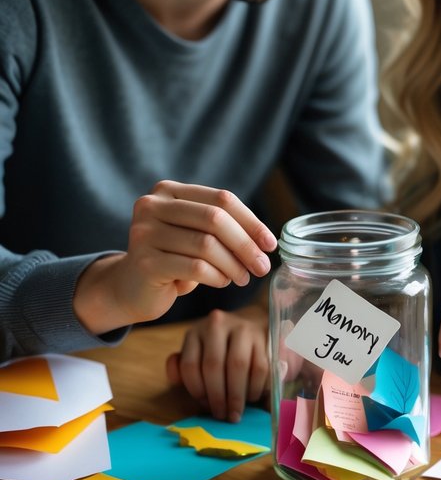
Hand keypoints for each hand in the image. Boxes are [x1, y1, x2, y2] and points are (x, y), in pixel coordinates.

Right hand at [73, 181, 276, 334]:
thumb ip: (222, 226)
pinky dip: (216, 277)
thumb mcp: (195, 234)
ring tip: (243, 278)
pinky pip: (194, 268)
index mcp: (168, 191)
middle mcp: (152, 205)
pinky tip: (222, 282)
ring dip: (233, 265)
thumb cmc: (172, 258)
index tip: (270, 244)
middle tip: (262, 267)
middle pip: (215, 219)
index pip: (221, 198)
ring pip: (206, 245)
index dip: (251, 221)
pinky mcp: (144, 262)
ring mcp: (144, 232)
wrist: (130, 288)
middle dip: (246, 245)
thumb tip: (265, 240)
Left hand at [166, 307, 269, 422]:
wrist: (252, 330)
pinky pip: (260, 366)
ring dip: (237, 394)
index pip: (190, 365)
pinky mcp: (263, 336)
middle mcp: (216, 325)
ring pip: (237, 365)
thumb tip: (174, 377)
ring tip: (236, 412)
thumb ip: (182, 367)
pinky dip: (255, 387)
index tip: (206, 406)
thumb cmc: (221, 351)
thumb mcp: (198, 356)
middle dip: (218, 396)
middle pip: (213, 365)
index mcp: (195, 333)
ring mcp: (241, 327)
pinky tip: (252, 397)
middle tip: (223, 416)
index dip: (197, 391)